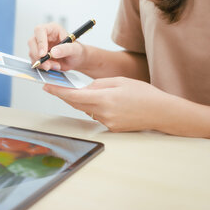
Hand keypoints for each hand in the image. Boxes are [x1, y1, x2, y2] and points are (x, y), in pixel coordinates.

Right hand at [28, 23, 85, 70]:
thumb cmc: (76, 51)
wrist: (75, 60)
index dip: (40, 41)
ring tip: (56, 65)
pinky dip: (42, 66)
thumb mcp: (75, 49)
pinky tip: (52, 66)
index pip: (40, 30)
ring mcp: (40, 46)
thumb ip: (65, 49)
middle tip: (47, 65)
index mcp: (52, 29)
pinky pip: (34, 61)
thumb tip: (53, 52)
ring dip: (43, 63)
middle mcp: (44, 36)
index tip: (43, 54)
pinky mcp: (38, 55)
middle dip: (38, 55)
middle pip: (32, 42)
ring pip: (32, 53)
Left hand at [43, 77, 169, 131]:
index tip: (47, 86)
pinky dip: (96, 108)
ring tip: (94, 92)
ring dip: (83, 101)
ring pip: (87, 110)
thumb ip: (98, 84)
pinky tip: (107, 102)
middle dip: (66, 95)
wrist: (161, 112)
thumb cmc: (144, 94)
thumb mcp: (119, 81)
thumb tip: (83, 89)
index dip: (58, 92)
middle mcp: (104, 113)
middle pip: (77, 104)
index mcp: (105, 98)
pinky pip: (97, 115)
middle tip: (55, 87)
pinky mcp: (111, 128)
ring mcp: (107, 123)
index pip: (74, 96)